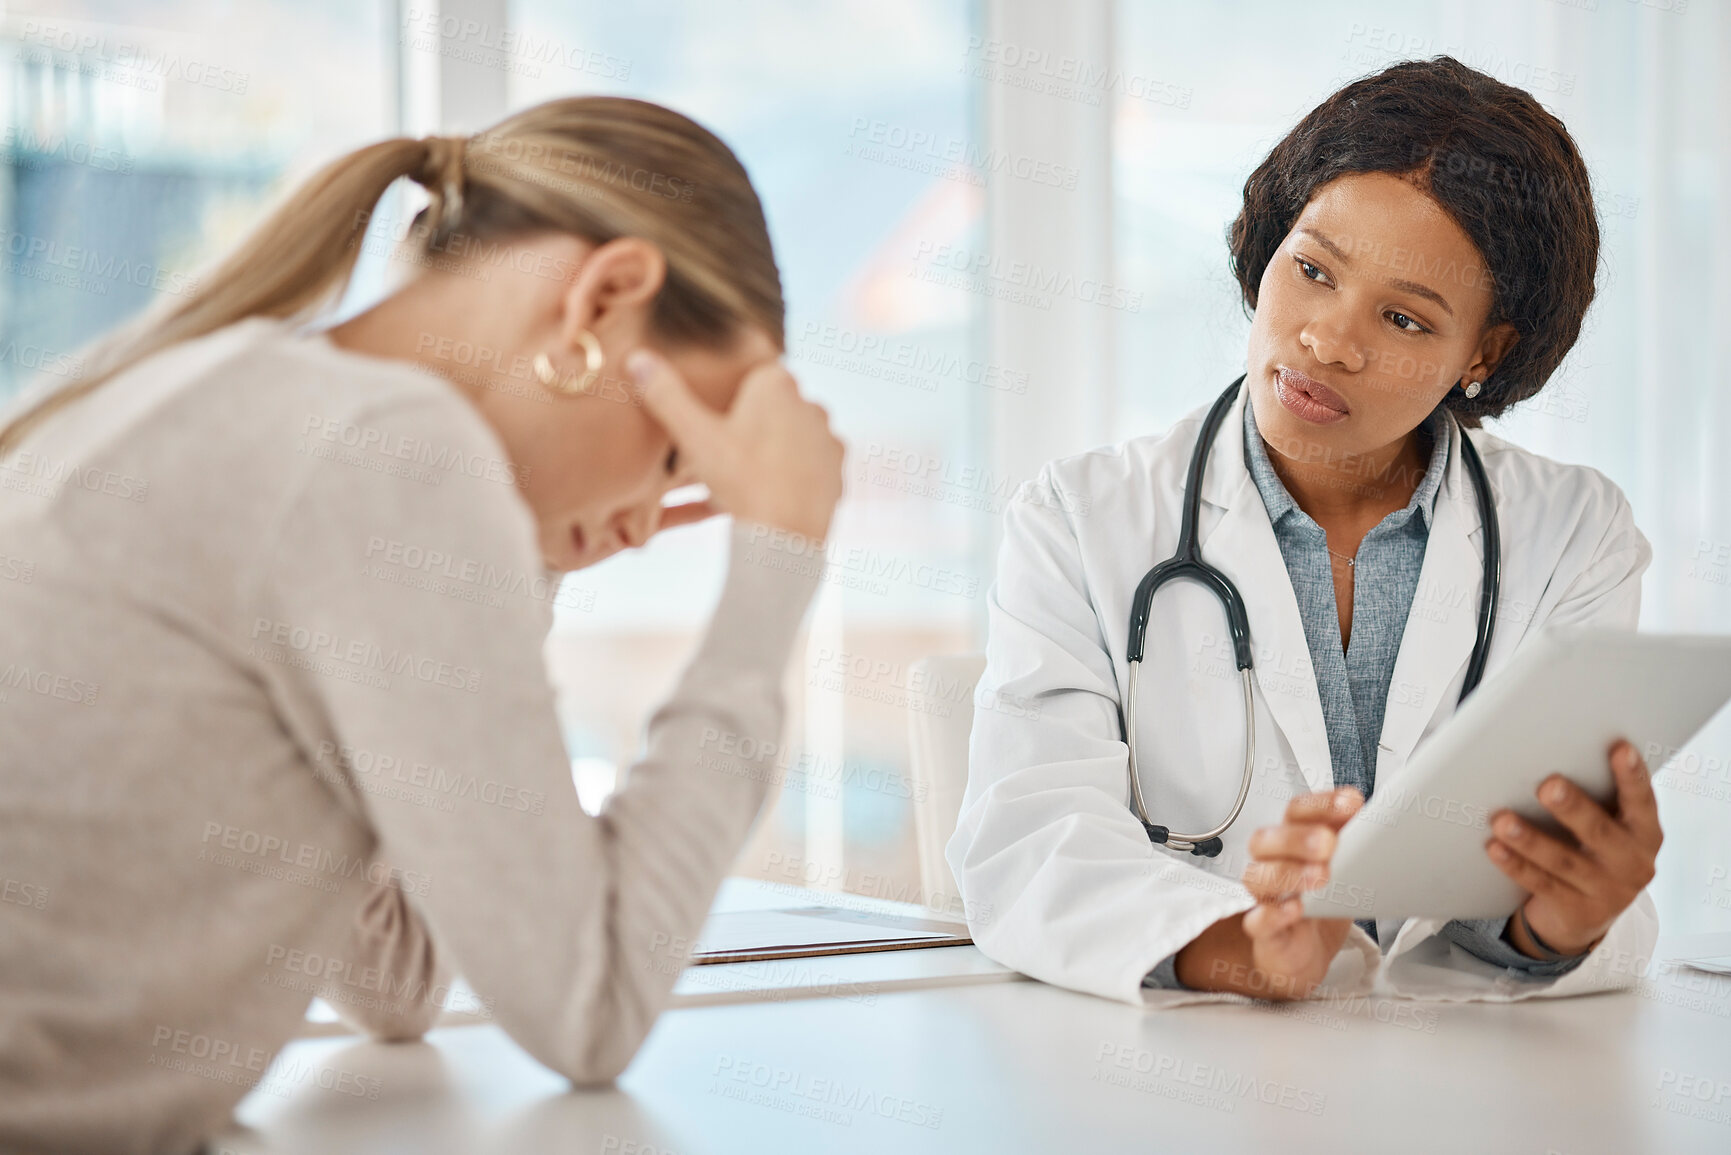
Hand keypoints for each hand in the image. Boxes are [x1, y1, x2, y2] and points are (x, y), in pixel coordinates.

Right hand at [631, 350, 843, 541]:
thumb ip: (666, 395)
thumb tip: (636, 357)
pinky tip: (772, 492)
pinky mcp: (839, 470)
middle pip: (770, 409)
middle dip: (750, 426)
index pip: (749, 379)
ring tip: (747, 478)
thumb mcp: (694, 437)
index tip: (716, 429)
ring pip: (791, 436)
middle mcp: (812, 402)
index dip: (728, 404)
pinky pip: (809, 465)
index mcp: (777, 383)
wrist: (784, 537)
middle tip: (726, 457)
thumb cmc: (740, 481)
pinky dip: (793, 475)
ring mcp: (829, 437)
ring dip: (773, 450)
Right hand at [1175, 787, 1363, 999]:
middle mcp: (1272, 863)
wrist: (1308, 952)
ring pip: (1258, 877)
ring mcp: (1264, 897)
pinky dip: (1273, 914)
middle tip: (1328, 842)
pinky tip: (1295, 908)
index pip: (1296, 812)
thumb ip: (1356, 843)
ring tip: (1320, 876)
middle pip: (1267, 839)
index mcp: (1292, 840)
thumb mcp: (1347, 869)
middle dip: (1299, 837)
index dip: (1320, 805)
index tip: (1349, 803)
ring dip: (1289, 873)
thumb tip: (1379, 820)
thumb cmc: (1324, 904)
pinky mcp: (1264, 931)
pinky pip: (1258, 920)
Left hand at [1485, 738, 1661, 957]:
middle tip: (1548, 785)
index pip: (1642, 802)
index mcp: (1645, 834)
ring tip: (1501, 819)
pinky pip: (1541, 884)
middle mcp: (1633, 863)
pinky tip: (1494, 847)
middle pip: (1599, 832)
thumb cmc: (1595, 851)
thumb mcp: (1610, 828)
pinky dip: (1516, 865)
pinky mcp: (1577, 911)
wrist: (1589, 915)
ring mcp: (1607, 891)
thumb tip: (1555, 754)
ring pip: (1563, 861)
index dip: (1633, 777)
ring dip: (1530, 839)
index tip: (1620, 749)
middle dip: (1573, 808)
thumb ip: (1598, 799)